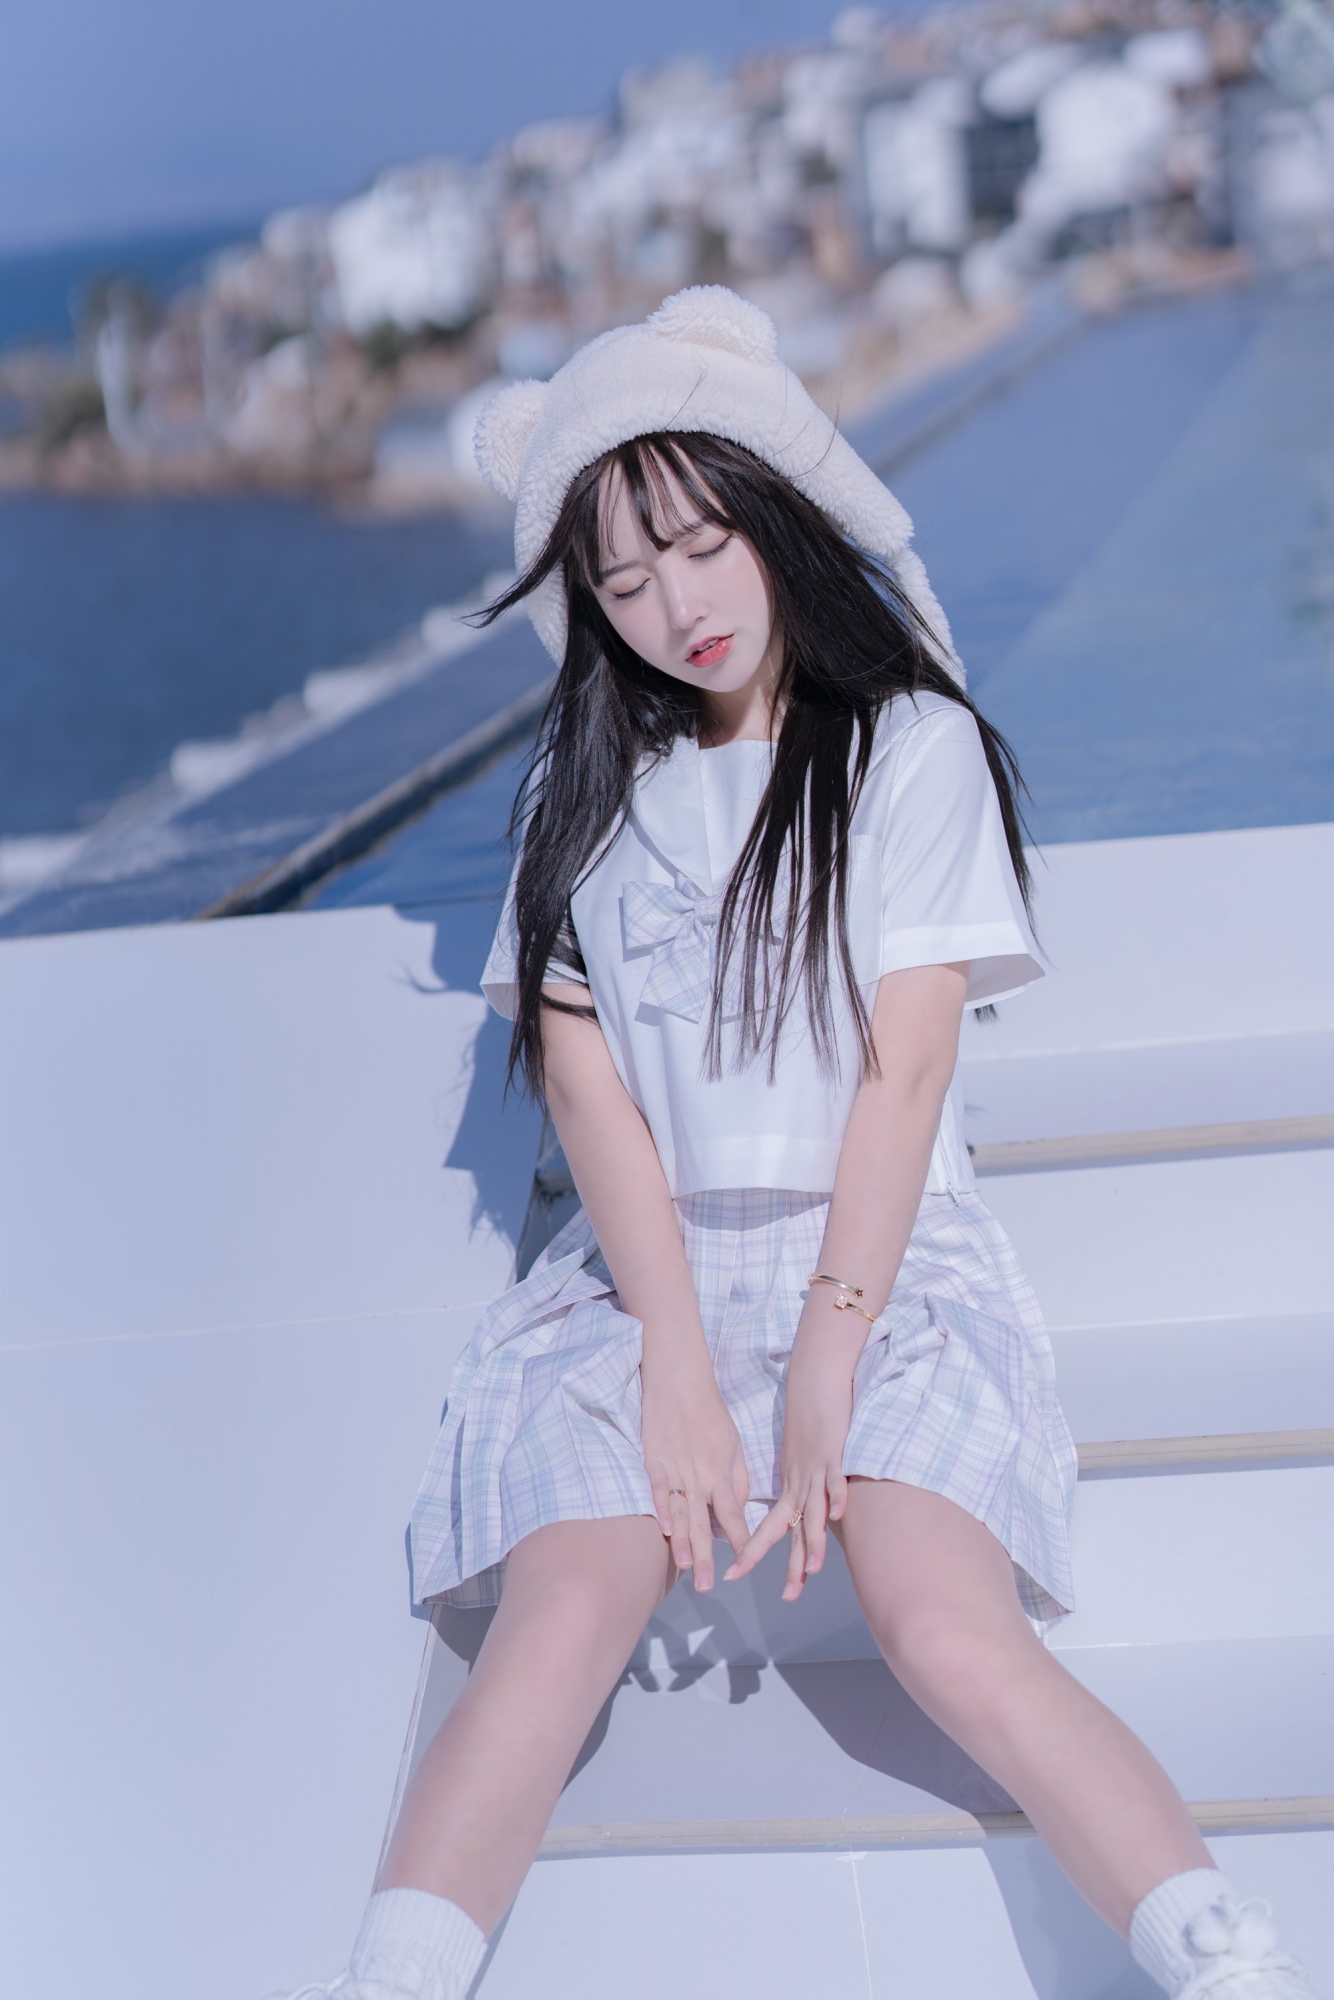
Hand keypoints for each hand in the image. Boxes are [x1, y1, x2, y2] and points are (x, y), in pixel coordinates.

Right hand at [640, 1357, 749, 1590]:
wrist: (680, 1379)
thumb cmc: (709, 1411)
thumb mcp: (733, 1443)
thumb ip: (737, 1477)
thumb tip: (740, 1506)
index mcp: (721, 1472)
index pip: (733, 1513)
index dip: (739, 1538)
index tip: (744, 1562)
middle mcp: (700, 1476)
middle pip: (705, 1523)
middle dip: (708, 1556)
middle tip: (709, 1586)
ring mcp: (675, 1469)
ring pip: (680, 1512)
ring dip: (684, 1542)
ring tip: (687, 1568)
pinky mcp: (653, 1459)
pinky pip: (657, 1489)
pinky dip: (661, 1509)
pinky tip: (664, 1531)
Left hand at [725, 1342, 851, 1600]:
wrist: (814, 1383)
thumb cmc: (808, 1424)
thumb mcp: (798, 1461)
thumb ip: (799, 1489)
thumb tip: (797, 1517)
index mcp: (788, 1486)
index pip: (770, 1528)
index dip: (752, 1552)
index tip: (733, 1576)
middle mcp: (798, 1482)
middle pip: (790, 1528)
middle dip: (789, 1563)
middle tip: (785, 1597)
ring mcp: (815, 1468)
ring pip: (813, 1509)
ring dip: (815, 1539)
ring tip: (814, 1569)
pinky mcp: (831, 1451)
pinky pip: (834, 1476)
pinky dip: (835, 1494)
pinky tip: (836, 1513)